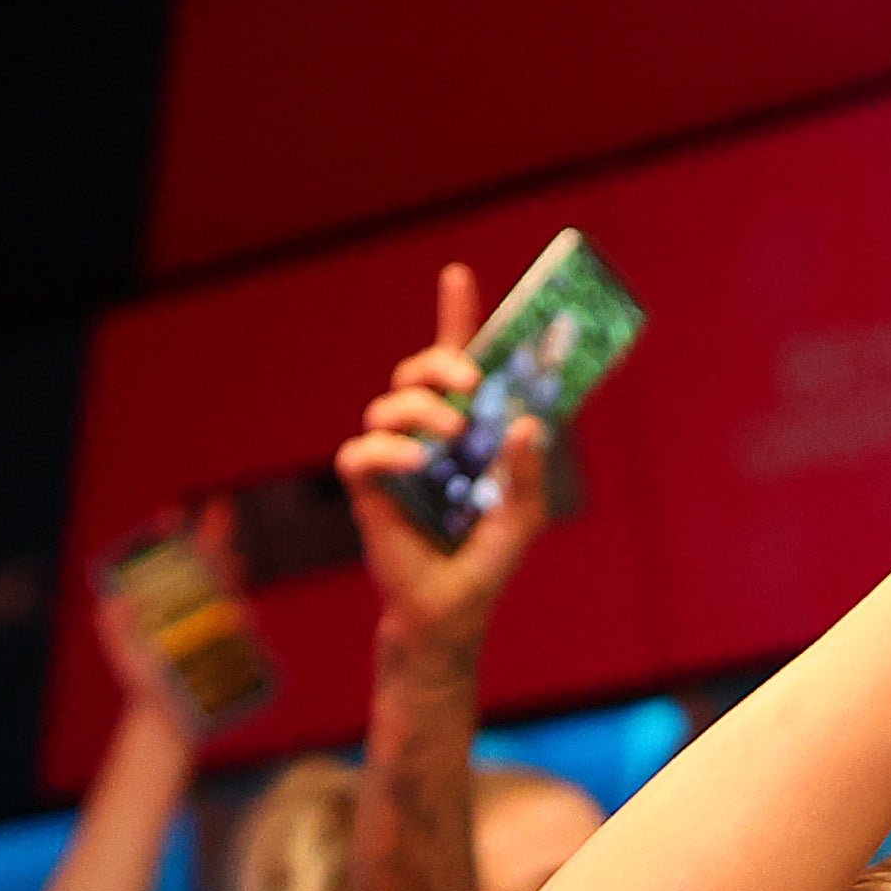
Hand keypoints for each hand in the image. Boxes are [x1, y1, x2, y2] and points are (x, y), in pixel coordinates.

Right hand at [340, 262, 549, 647]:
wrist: (449, 614)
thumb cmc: (485, 561)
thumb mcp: (523, 515)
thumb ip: (528, 471)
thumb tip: (530, 423)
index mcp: (464, 430)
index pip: (456, 362)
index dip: (454, 317)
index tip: (458, 276)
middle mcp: (425, 436)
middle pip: (416, 371)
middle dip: (440, 361)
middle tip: (472, 381)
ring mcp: (393, 460)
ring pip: (389, 405)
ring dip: (422, 408)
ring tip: (453, 434)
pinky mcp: (368, 489)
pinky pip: (360, 452)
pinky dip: (387, 451)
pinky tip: (417, 465)